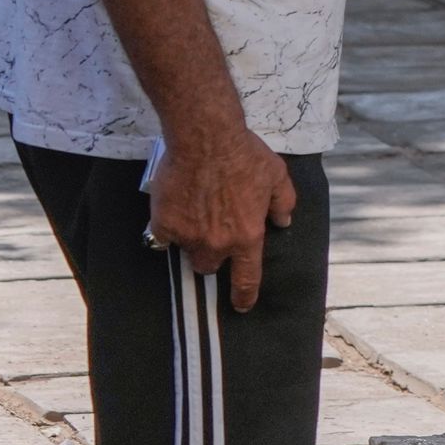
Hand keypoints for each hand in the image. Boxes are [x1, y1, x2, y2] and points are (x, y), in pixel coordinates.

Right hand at [149, 115, 299, 311]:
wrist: (205, 139)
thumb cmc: (244, 155)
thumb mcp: (277, 177)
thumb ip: (282, 203)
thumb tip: (283, 221)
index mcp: (247, 236)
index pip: (247, 277)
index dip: (244, 295)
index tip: (242, 306)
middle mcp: (217, 243)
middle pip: (209, 266)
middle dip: (210, 255)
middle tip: (211, 229)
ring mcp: (188, 235)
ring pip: (186, 250)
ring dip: (190, 239)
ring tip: (193, 210)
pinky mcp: (164, 224)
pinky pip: (162, 236)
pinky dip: (167, 225)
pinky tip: (174, 205)